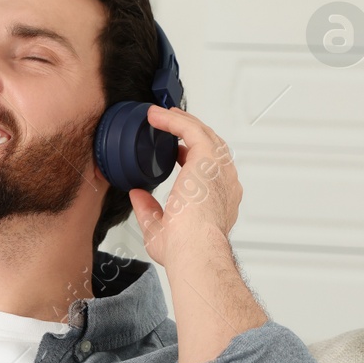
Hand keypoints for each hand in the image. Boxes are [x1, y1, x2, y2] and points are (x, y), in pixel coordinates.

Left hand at [127, 105, 240, 268]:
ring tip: (162, 114)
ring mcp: (220, 171)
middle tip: (171, 122)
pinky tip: (157, 116)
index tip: (177, 152)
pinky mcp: (208, 160)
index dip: (194, 158)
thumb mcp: (159, 229)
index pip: (211, 171)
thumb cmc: (183, 249)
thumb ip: (149, 210)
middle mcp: (225, 184)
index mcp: (219, 201)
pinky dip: (174, 120)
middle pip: (212, 147)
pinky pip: (193, 130)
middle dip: (191, 132)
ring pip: (205, 134)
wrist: (194, 249)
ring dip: (182, 121)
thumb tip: (138, 196)